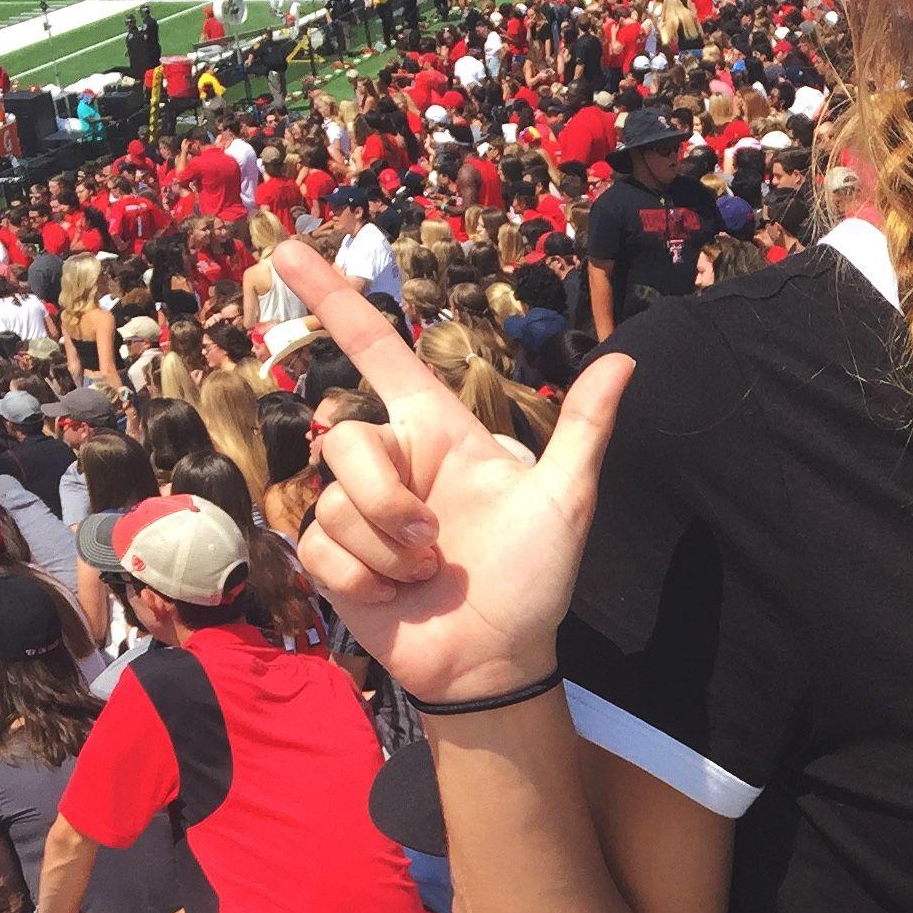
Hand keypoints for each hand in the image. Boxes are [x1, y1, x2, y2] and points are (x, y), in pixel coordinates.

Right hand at [274, 239, 631, 707]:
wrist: (497, 662)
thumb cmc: (534, 582)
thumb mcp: (566, 503)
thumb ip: (585, 429)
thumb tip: (626, 359)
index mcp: (441, 434)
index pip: (379, 352)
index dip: (333, 300)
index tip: (286, 249)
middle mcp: (394, 464)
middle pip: (348, 442)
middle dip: (389, 502)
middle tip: (436, 544)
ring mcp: (359, 511)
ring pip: (333, 500)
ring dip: (386, 550)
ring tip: (427, 575)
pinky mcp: (332, 558)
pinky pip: (320, 548)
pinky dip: (365, 579)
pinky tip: (397, 596)